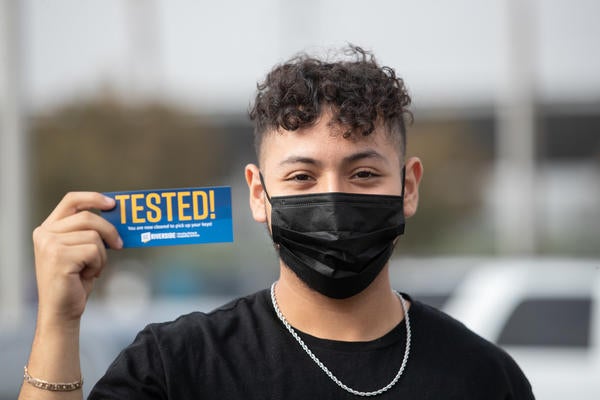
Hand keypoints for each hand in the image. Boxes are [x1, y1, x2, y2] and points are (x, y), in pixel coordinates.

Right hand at [32, 192, 122, 325]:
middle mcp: (45, 233)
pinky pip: (94, 251)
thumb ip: (89, 231)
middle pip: (88, 218)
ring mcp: (49, 244)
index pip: (71, 201)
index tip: (112, 204)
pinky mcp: (59, 256)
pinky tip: (87, 275)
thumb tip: (116, 214)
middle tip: (120, 244)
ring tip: (91, 268)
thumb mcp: (81, 250)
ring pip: (94, 236)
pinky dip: (98, 264)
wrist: (62, 310)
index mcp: (48, 228)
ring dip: (101, 255)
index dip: (93, 198)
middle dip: (109, 231)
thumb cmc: (75, 281)